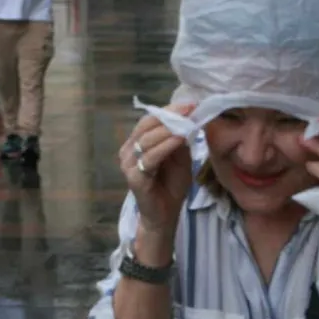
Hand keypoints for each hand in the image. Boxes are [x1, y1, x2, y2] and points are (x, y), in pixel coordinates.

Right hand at [118, 103, 196, 236]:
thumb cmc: (170, 186)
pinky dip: (166, 146)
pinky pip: (151, 157)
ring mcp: (128, 164)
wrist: (164, 215)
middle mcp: (128, 150)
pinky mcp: (134, 177)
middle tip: (190, 108)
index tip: (190, 103)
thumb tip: (189, 118)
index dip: (169, 109)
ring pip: (147, 139)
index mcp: (136, 143)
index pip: (150, 119)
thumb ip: (180, 140)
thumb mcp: (180, 158)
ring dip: (169, 128)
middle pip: (147, 125)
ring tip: (187, 120)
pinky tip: (180, 138)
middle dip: (170, 115)